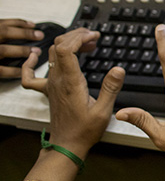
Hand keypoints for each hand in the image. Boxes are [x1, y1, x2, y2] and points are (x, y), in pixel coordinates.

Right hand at [0, 19, 42, 77]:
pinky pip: (0, 70)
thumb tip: (22, 28)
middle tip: (39, 35)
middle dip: (24, 33)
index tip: (33, 24)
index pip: (2, 23)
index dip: (19, 23)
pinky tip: (23, 70)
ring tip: (35, 52)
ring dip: (20, 50)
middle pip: (3, 32)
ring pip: (2, 50)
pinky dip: (12, 70)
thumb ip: (0, 31)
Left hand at [20, 28, 125, 156]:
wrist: (67, 144)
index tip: (94, 36)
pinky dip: (32, 62)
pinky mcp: (49, 90)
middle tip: (94, 37)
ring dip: (67, 43)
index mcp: (70, 83)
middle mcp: (57, 80)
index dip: (79, 36)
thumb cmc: (85, 130)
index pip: (66, 49)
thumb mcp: (104, 110)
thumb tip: (118, 69)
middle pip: (58, 46)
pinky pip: (31, 74)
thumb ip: (110, 88)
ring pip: (51, 54)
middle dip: (76, 35)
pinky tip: (36, 55)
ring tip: (85, 44)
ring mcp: (51, 84)